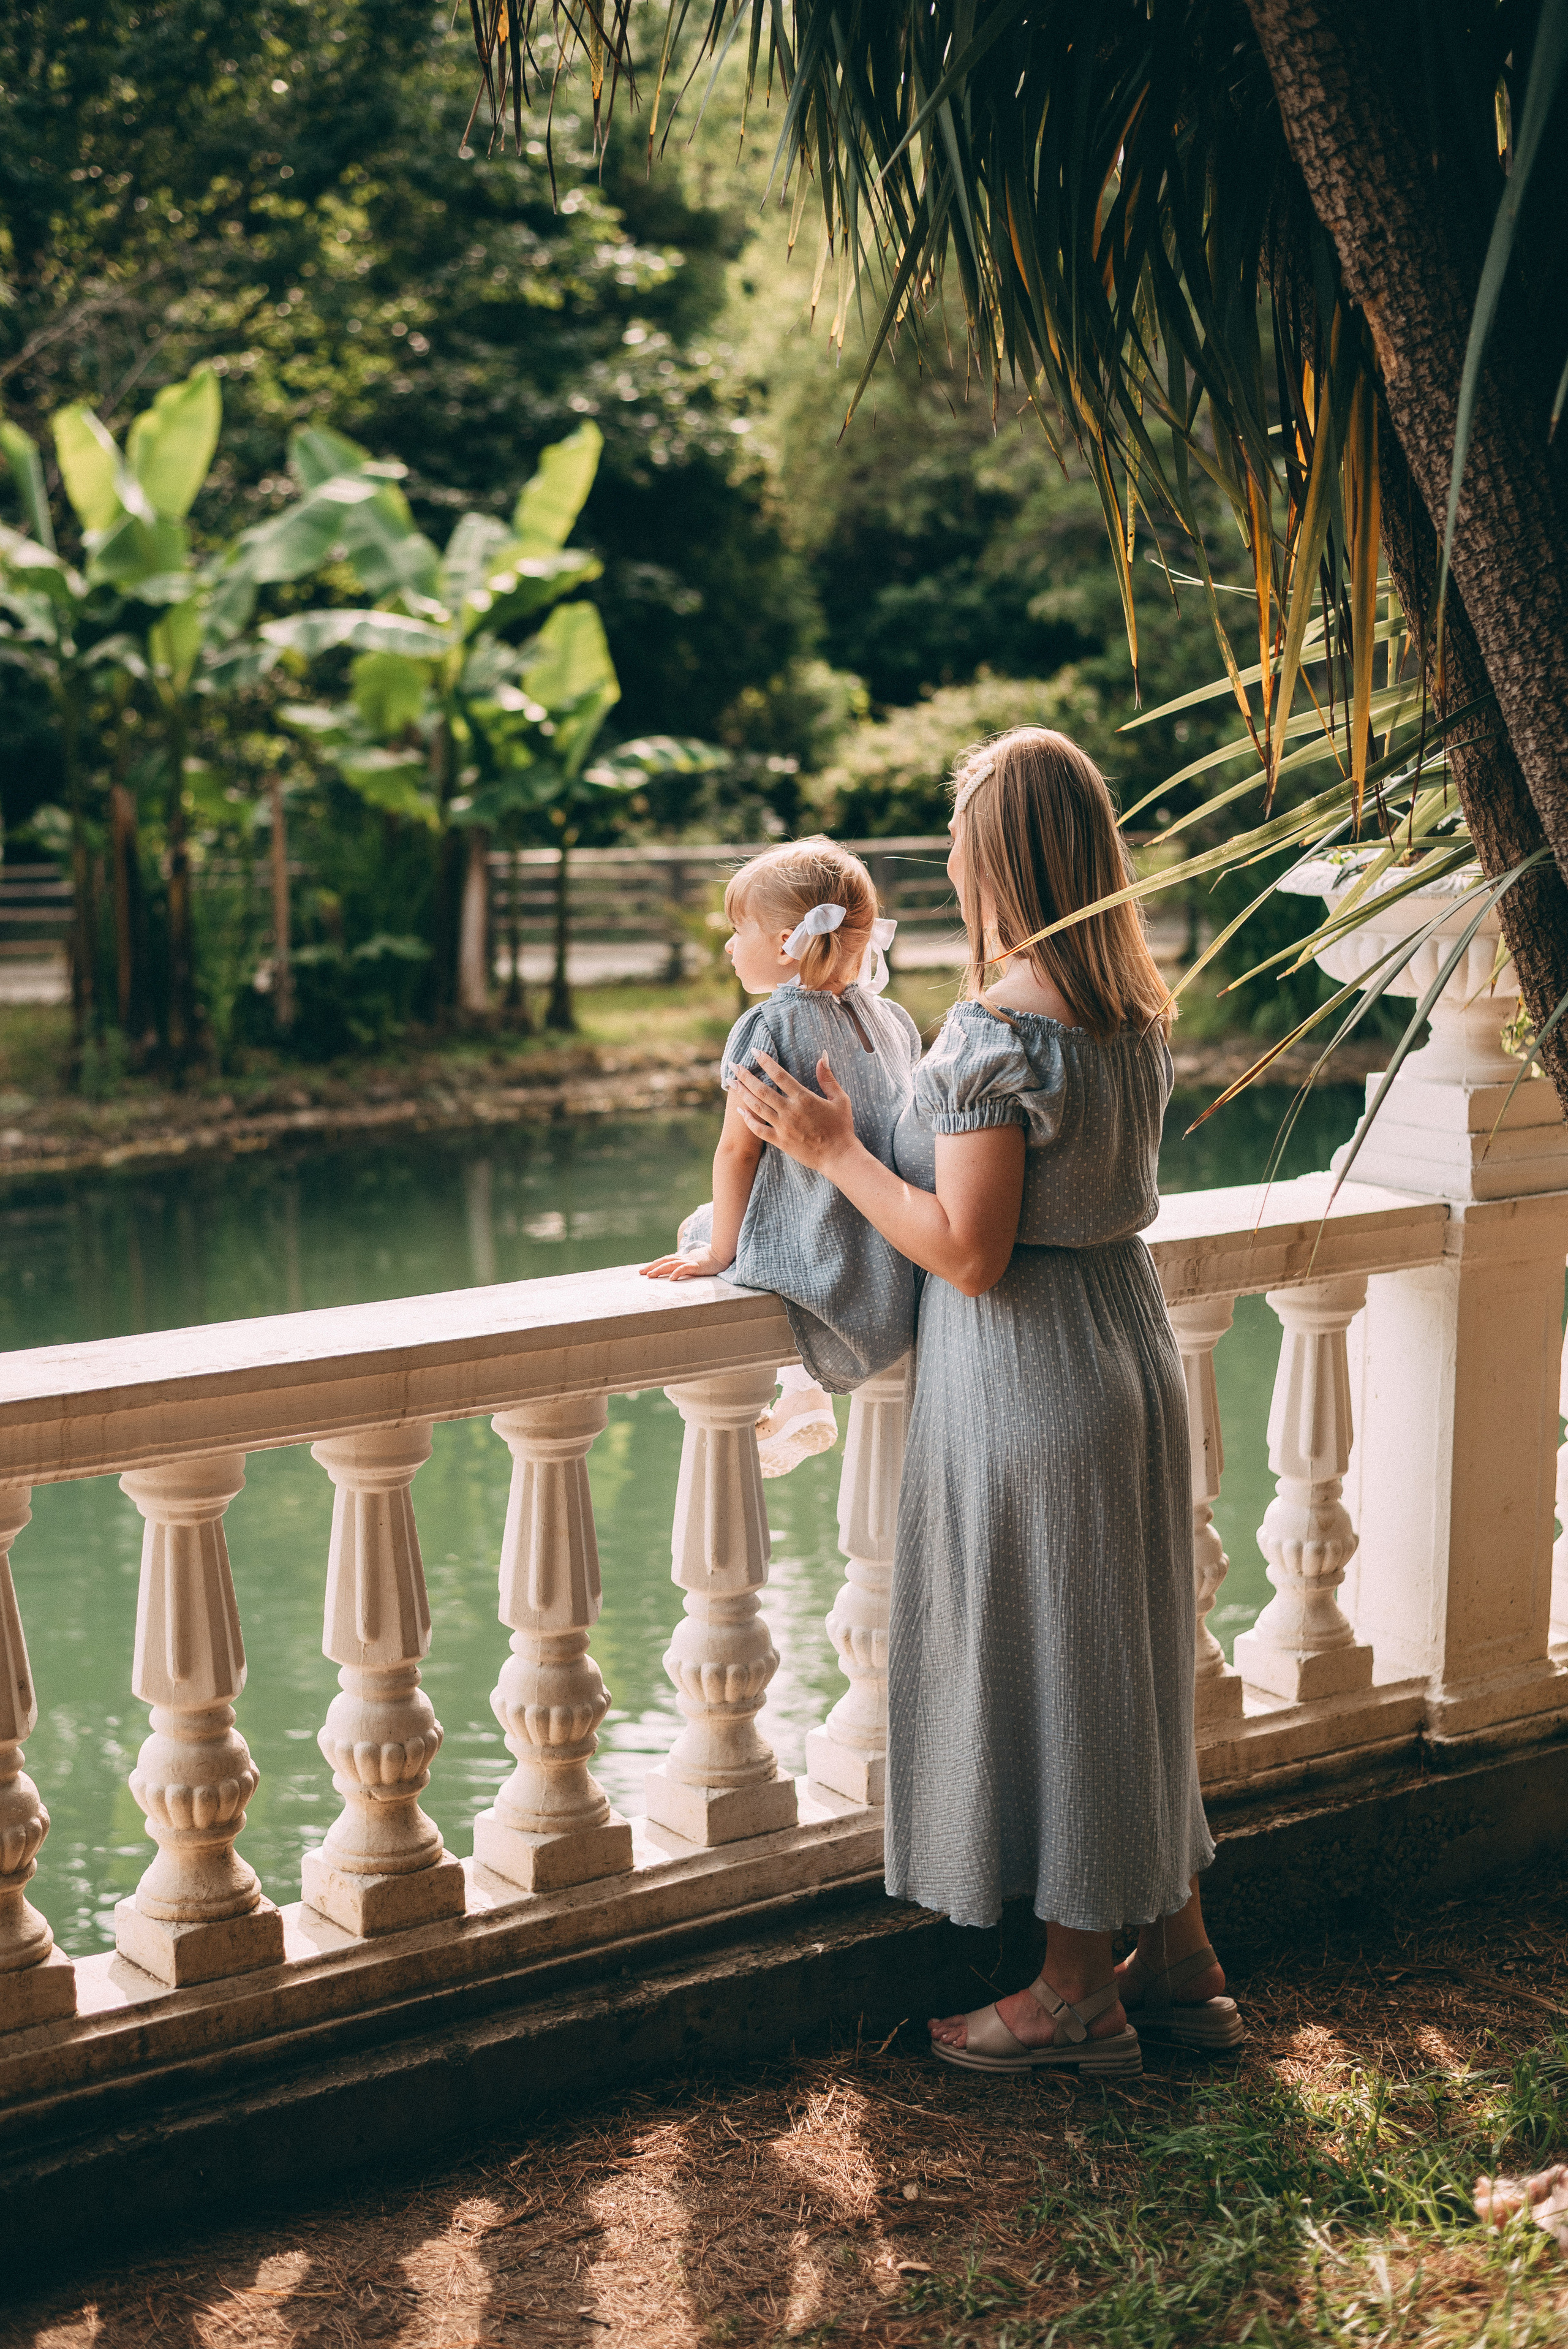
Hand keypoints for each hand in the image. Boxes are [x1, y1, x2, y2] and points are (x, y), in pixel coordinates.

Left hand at [642, 1244, 731, 1281]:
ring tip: (650, 1276)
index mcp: (682, 1258)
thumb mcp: (694, 1262)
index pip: (665, 1260)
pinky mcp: (696, 1265)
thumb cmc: (709, 1259)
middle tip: (640, 1272)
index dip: (654, 1264)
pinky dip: (677, 1273)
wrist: (722, 1254)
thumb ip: (685, 1264)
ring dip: (659, 1270)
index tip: (644, 1270)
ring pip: (671, 1264)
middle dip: (652, 1267)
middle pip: (664, 1261)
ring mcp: (689, 1261)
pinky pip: (685, 1269)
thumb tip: (676, 1270)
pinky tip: (671, 1279)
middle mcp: (683, 1258)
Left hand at [729, 1052, 855, 1171]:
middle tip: (733, 1065)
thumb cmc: (842, 1127)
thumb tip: (822, 1057)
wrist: (838, 1156)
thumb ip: (828, 1078)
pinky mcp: (780, 1141)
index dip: (765, 1062)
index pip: (780, 1075)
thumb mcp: (840, 1099)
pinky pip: (759, 1130)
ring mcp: (783, 1127)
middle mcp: (790, 1111)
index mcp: (804, 1098)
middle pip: (762, 1089)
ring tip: (730, 1082)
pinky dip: (747, 1120)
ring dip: (742, 1093)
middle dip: (745, 1075)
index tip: (754, 1051)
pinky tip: (739, 1110)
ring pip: (757, 1107)